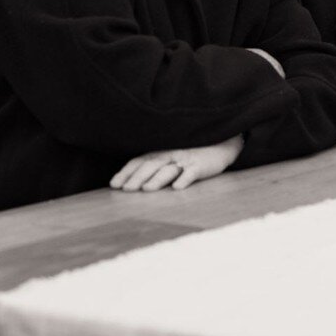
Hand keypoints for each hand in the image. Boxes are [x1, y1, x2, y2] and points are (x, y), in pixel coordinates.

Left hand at [110, 136, 244, 191]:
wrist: (220, 144)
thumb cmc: (190, 154)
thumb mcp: (169, 156)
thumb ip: (152, 166)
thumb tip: (128, 182)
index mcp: (160, 153)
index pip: (139, 161)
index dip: (126, 172)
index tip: (114, 185)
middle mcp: (170, 154)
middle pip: (151, 165)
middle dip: (138, 177)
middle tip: (127, 190)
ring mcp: (186, 159)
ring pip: (169, 169)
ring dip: (157, 179)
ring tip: (147, 189)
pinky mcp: (201, 165)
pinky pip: (192, 172)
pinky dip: (185, 178)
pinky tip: (178, 188)